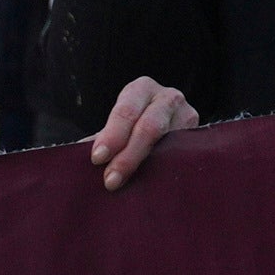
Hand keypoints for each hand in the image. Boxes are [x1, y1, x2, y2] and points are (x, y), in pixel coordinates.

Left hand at [87, 74, 200, 188]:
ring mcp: (187, 115)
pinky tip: (153, 185)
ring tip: (129, 185)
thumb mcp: (117, 123)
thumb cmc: (133, 123)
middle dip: (128, 155)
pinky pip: (182, 153)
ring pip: (168, 142)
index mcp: (141, 89)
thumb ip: (102, 138)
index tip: (97, 158)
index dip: (112, 135)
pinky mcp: (199, 134)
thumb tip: (75, 155)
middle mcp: (168, 97)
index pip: (126, 111)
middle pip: (149, 127)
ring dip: (147, 165)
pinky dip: (165, 169)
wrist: (165, 119)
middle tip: (110, 180)